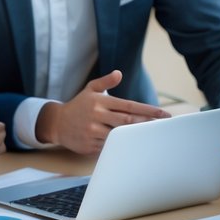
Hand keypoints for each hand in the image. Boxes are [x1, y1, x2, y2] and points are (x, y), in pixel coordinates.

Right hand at [36, 70, 169, 156]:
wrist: (57, 124)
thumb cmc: (78, 105)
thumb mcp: (90, 89)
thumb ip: (105, 81)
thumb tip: (119, 73)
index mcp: (100, 102)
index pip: (129, 105)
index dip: (147, 110)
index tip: (162, 113)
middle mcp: (97, 116)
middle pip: (127, 121)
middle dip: (145, 123)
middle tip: (162, 125)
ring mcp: (93, 132)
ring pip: (119, 135)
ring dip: (134, 135)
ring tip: (149, 135)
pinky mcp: (90, 145)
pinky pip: (109, 146)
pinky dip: (120, 144)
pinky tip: (131, 145)